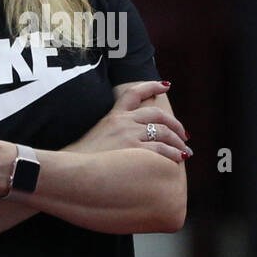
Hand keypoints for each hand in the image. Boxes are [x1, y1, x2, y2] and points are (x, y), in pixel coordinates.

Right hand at [67, 81, 189, 161]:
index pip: (134, 93)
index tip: (166, 85)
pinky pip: (163, 149)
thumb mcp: (95, 137)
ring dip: (178, 141)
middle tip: (184, 135)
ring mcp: (129, 135)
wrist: (71, 171)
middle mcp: (123, 122)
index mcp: (113, 116)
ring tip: (184, 151)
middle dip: (176, 125)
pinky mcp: (134, 150)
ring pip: (164, 132)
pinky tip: (179, 159)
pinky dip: (174, 154)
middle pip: (158, 115)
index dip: (152, 86)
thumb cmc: (81, 159)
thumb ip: (111, 133)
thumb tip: (126, 142)